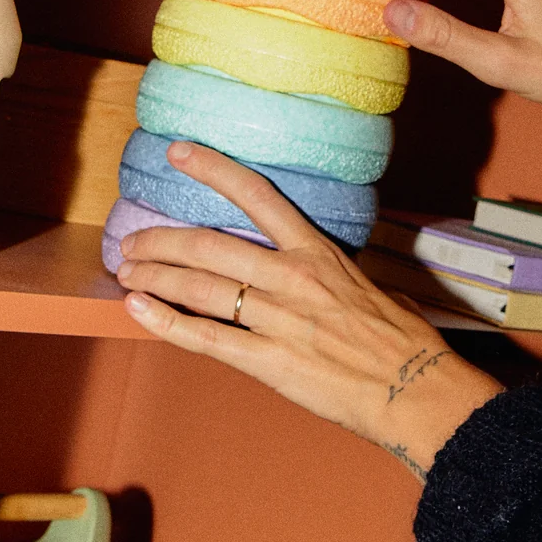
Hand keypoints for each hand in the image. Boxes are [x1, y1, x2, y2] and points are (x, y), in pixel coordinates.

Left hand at [118, 140, 503, 480]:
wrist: (415, 390)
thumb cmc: (402, 340)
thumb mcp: (370, 286)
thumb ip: (333, 274)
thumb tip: (322, 273)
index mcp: (317, 252)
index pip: (257, 196)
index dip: (213, 168)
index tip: (178, 151)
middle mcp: (292, 278)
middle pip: (208, 246)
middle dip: (160, 242)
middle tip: (132, 243)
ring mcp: (277, 320)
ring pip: (199, 289)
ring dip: (154, 278)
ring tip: (126, 275)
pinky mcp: (269, 362)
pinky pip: (205, 338)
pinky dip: (165, 322)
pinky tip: (138, 310)